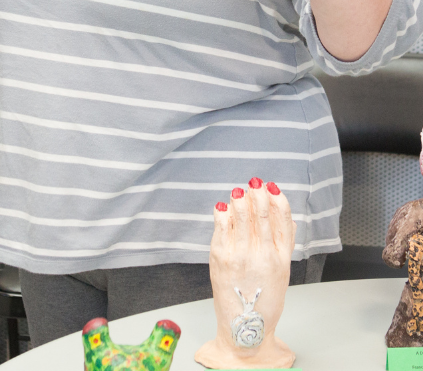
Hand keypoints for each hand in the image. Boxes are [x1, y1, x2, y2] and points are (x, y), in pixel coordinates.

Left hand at [196, 180, 295, 368]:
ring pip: (241, 217)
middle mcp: (262, 255)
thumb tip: (289, 218)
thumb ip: (284, 244)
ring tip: (239, 191)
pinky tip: (223, 206)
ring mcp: (240, 254)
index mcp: (281, 258)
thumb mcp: (282, 272)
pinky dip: (223, 212)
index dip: (278, 201)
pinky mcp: (220, 255)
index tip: (272, 187)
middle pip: (261, 216)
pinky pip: (222, 226)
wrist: (244, 327)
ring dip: (240, 200)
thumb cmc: (263, 300)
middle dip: (258, 195)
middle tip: (254, 182)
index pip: (283, 222)